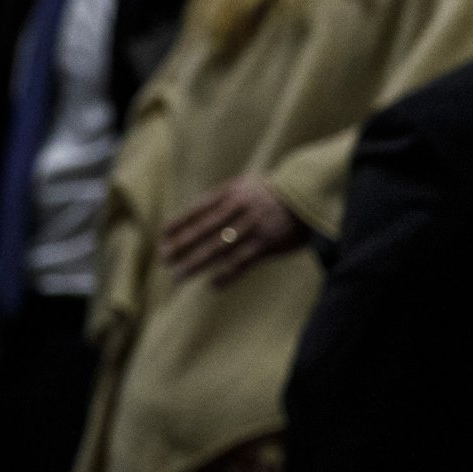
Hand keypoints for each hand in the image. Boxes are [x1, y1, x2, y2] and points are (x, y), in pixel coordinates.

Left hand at [160, 176, 307, 285]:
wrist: (308, 193)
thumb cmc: (273, 194)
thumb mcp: (246, 186)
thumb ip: (222, 199)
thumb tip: (195, 216)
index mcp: (231, 193)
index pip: (198, 209)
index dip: (180, 223)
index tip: (163, 236)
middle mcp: (239, 209)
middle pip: (203, 230)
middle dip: (181, 245)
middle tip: (163, 259)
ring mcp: (252, 226)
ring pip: (218, 247)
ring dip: (196, 263)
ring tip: (179, 276)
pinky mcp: (268, 244)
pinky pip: (243, 261)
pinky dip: (227, 274)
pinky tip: (213, 285)